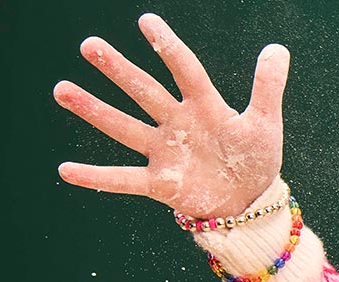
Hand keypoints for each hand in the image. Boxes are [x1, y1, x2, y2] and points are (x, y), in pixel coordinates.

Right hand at [53, 13, 288, 219]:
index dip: (168, 47)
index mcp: (205, 106)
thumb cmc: (255, 160)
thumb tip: (278, 48)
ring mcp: (165, 152)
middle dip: (117, 70)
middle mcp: (177, 124)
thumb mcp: (266, 123)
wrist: (249, 203)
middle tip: (89, 44)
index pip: (185, 70)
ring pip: (124, 128)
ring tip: (61, 89)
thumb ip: (268, 86)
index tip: (146, 21)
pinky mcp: (159, 184)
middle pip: (144, 91)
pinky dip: (96, 177)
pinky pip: (123, 179)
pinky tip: (65, 170)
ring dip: (94, 111)